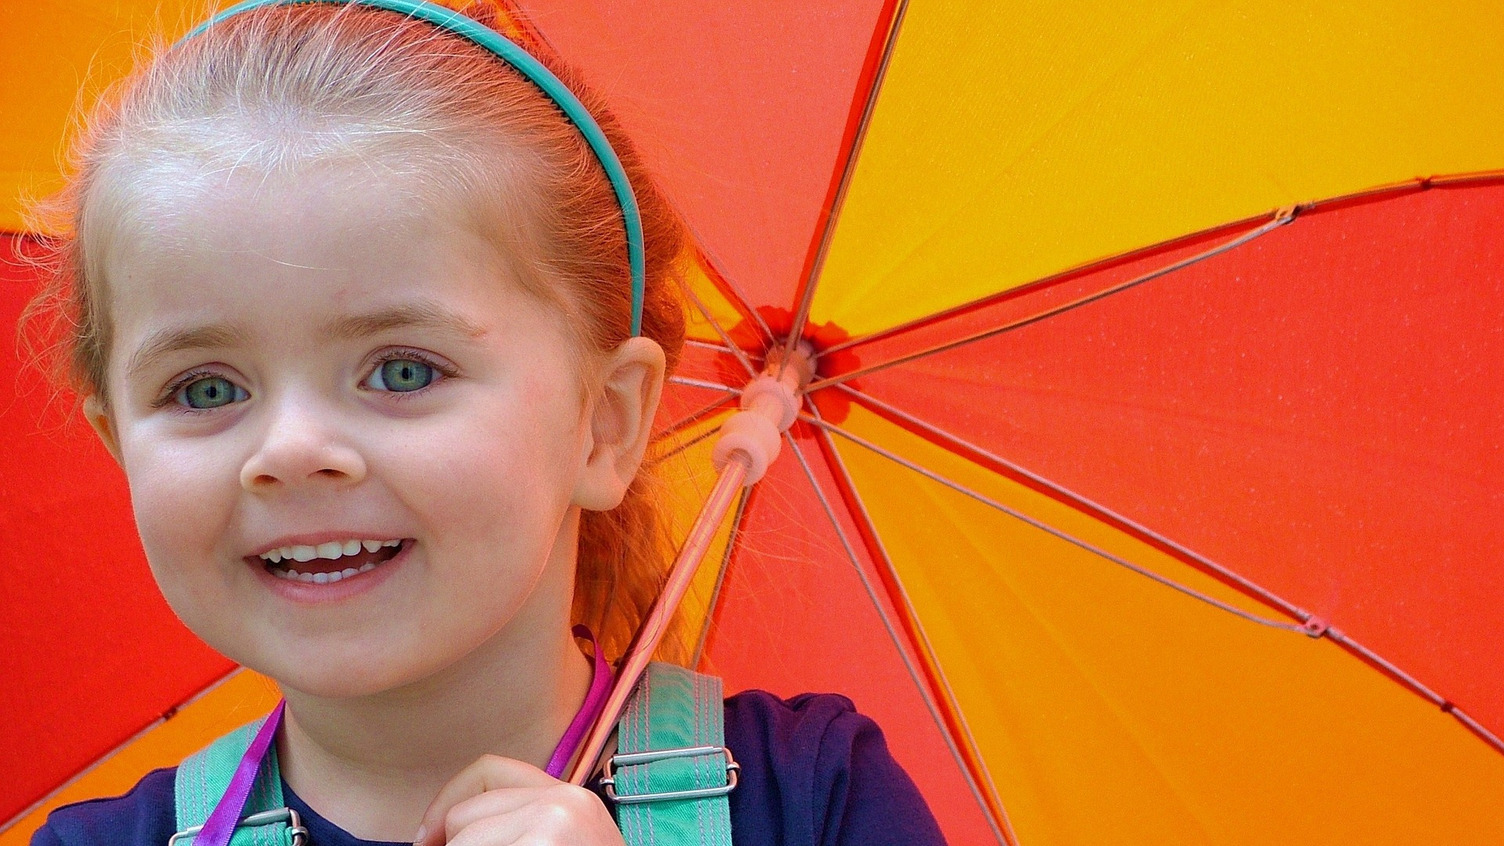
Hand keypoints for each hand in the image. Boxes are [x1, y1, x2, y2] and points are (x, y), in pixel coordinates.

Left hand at [413, 755, 624, 845]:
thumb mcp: (564, 841)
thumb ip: (520, 826)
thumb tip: (444, 836)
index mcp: (569, 797)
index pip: (489, 770)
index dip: (446, 803)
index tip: (428, 839)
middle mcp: (562, 800)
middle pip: (466, 815)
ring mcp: (554, 824)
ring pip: (463, 844)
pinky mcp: (544, 845)